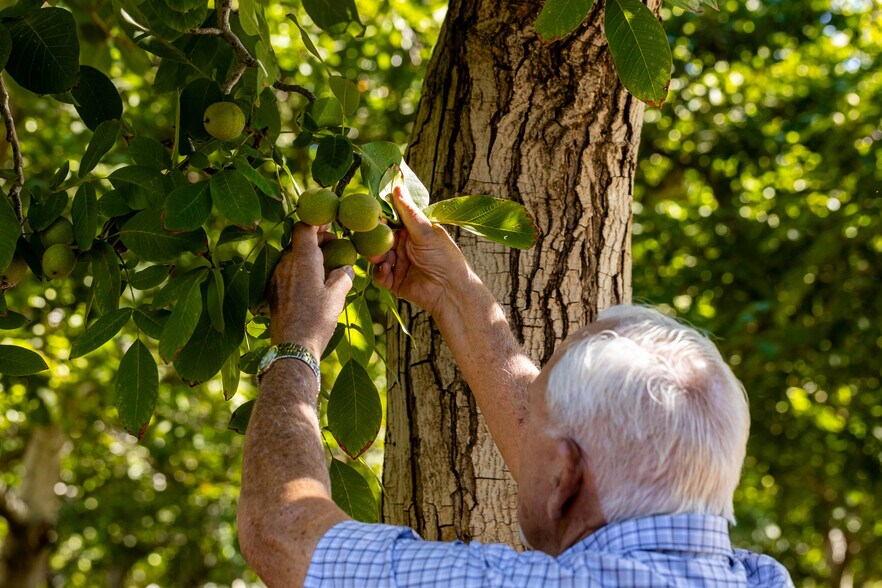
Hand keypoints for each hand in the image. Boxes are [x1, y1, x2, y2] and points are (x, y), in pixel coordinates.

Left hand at [268, 223, 353, 356]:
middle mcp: (285, 265)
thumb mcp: (336, 298)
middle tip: (336, 246)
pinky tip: (313, 286)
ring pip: (293, 258)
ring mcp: (277, 278)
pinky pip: (288, 273)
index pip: (304, 227)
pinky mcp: (273, 292)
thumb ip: (342, 276)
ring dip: (310, 258)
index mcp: (302, 261)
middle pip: (300, 242)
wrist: (292, 348)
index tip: (330, 223)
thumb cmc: (316, 321)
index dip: (316, 222)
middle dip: (318, 241)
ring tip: (328, 268)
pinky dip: (301, 272)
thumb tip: (345, 267)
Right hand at [367, 186, 470, 316]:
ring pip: (377, 256)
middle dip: (374, 239)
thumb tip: (397, 187)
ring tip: (382, 257)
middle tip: (369, 237)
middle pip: (380, 239)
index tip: (371, 215)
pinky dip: (380, 272)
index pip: (392, 221)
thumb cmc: (445, 258)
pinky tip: (387, 270)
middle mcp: (404, 247)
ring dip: (377, 255)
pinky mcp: (394, 282)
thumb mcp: (426, 231)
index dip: (381, 219)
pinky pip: (379, 275)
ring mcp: (398, 264)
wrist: (451, 291)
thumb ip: (409, 212)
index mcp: (413, 232)